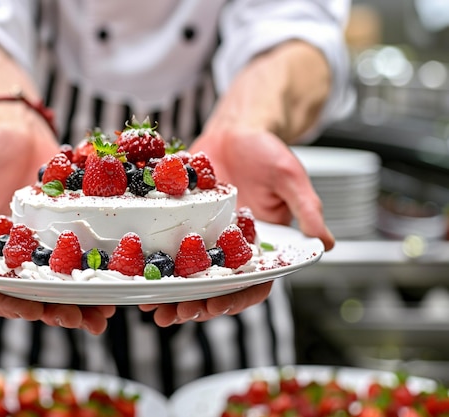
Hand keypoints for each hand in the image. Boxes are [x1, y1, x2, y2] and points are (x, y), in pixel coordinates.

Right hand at [0, 124, 113, 333]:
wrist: (23, 129)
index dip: (11, 305)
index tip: (31, 310)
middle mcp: (20, 253)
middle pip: (35, 294)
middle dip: (54, 311)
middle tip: (74, 317)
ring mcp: (50, 243)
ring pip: (65, 282)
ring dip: (82, 302)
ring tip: (100, 313)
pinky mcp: (74, 229)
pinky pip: (89, 255)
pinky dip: (103, 272)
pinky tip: (119, 282)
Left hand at [138, 124, 334, 326]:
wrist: (235, 130)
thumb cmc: (266, 151)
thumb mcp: (290, 176)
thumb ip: (306, 208)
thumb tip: (326, 242)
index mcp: (261, 245)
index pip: (253, 282)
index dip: (237, 299)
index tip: (217, 305)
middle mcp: (231, 247)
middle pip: (216, 286)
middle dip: (197, 304)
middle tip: (178, 313)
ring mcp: (204, 236)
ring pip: (188, 274)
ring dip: (172, 293)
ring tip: (155, 306)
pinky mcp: (182, 222)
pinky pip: (166, 245)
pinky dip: (153, 261)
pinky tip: (136, 272)